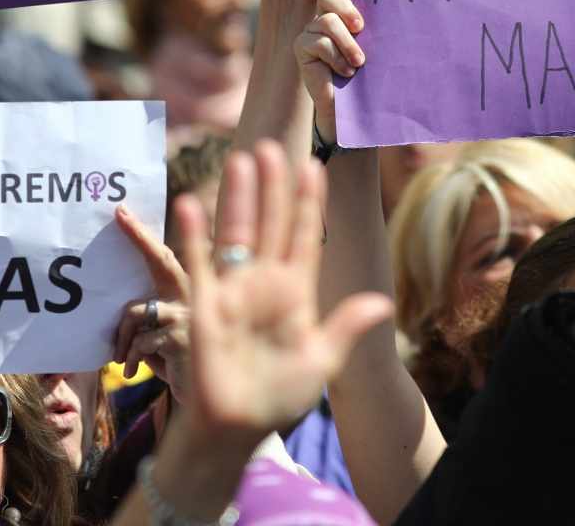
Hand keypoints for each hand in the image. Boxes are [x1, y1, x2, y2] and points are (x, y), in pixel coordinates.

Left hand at [114, 206, 192, 400]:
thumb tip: (120, 315)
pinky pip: (140, 340)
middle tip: (119, 214)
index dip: (142, 235)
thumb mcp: (166, 340)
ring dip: (121, 337)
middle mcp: (195, 296)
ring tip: (122, 358)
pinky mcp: (182, 337)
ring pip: (135, 310)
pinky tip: (133, 371)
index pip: (166, 257)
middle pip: (160, 259)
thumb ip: (152, 320)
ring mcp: (190, 314)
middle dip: (139, 236)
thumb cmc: (184, 367)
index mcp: (191, 294)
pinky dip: (130, 357)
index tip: (120, 211)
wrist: (209, 404)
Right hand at [177, 141, 390, 444]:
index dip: (308, 203)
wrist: (238, 429)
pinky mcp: (205, 305)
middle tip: (273, 144)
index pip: (304, 236)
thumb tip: (382, 303)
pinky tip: (192, 203)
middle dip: (274, 186)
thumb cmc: (280, 398)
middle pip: (271, 223)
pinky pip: (199, 262)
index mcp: (295, 292)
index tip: (315, 167)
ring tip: (242, 159)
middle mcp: (264, 282)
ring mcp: (234, 290)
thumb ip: (346, 326)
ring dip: (240, 198)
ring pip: (238, 232)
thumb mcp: (322, 360)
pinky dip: (194, 234)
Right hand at [294, 0, 364, 143]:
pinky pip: (319, 42)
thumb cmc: (372, 70)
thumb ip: (377, 19)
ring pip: (326, 20)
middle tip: (361, 27)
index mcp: (344, 6)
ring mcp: (311, 30)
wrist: (355, 104)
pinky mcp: (302, 47)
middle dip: (346, 8)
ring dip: (347, 43)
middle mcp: (325, 14)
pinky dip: (337, 58)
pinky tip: (346, 72)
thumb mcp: (377, 41)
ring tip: (359, 62)